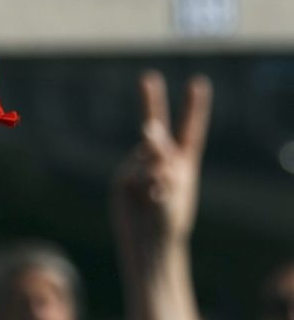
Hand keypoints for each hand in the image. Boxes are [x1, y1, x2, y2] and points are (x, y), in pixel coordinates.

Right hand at [113, 71, 209, 262]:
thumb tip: (146, 128)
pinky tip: (147, 198)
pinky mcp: (123, 179)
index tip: (197, 83)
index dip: (193, 107)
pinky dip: (142, 180)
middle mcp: (161, 161)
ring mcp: (138, 168)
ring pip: (144, 153)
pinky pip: (132, 169)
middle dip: (150, 101)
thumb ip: (161, 152)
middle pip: (156, 129)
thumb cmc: (172, 217)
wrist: (150, 242)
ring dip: (154, 170)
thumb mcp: (176, 182)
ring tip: (159, 196)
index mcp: (184, 162)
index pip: (190, 130)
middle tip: (148, 78)